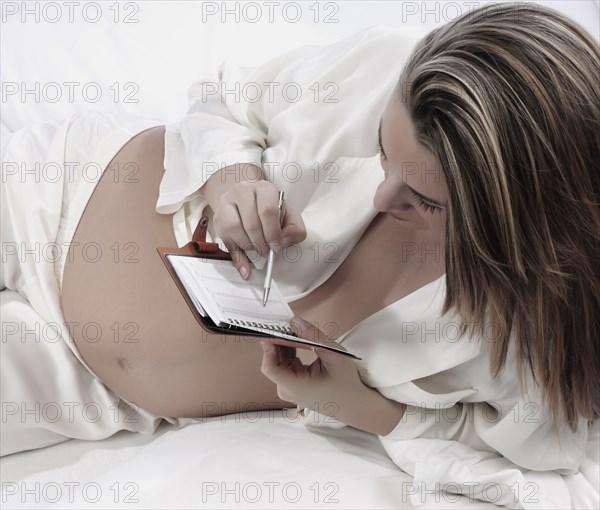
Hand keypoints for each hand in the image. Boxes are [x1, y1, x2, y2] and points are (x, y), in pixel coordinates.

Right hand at [200, 164, 306, 278]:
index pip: (268, 210)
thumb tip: (284, 243)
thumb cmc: (268, 208)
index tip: (277, 246)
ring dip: (248, 246)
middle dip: (262, 243)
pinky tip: (245, 266)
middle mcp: (243, 191)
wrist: (246, 200)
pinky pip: (224, 239)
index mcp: (264, 188)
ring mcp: (227, 203)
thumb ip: (295, 228)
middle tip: (267, 251)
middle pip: (251, 222)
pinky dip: (237, 257)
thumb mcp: (288, 214)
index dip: (273, 233)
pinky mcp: (218, 218)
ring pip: (234, 228)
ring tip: (257, 250)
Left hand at [260, 317, 367, 421]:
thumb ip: (314, 337)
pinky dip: (290, 350)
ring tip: (293, 328)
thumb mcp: (334, 355)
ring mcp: (289, 387)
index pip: (270, 366)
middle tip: (285, 321)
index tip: (271, 328)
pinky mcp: (293, 383)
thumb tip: (295, 321)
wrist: (354, 404)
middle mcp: (288, 389)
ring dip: (285, 344)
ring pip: (279, 360)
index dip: (268, 347)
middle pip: (274, 360)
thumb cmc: (346, 383)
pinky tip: (297, 339)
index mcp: (295, 386)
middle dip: (278, 340)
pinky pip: (286, 364)